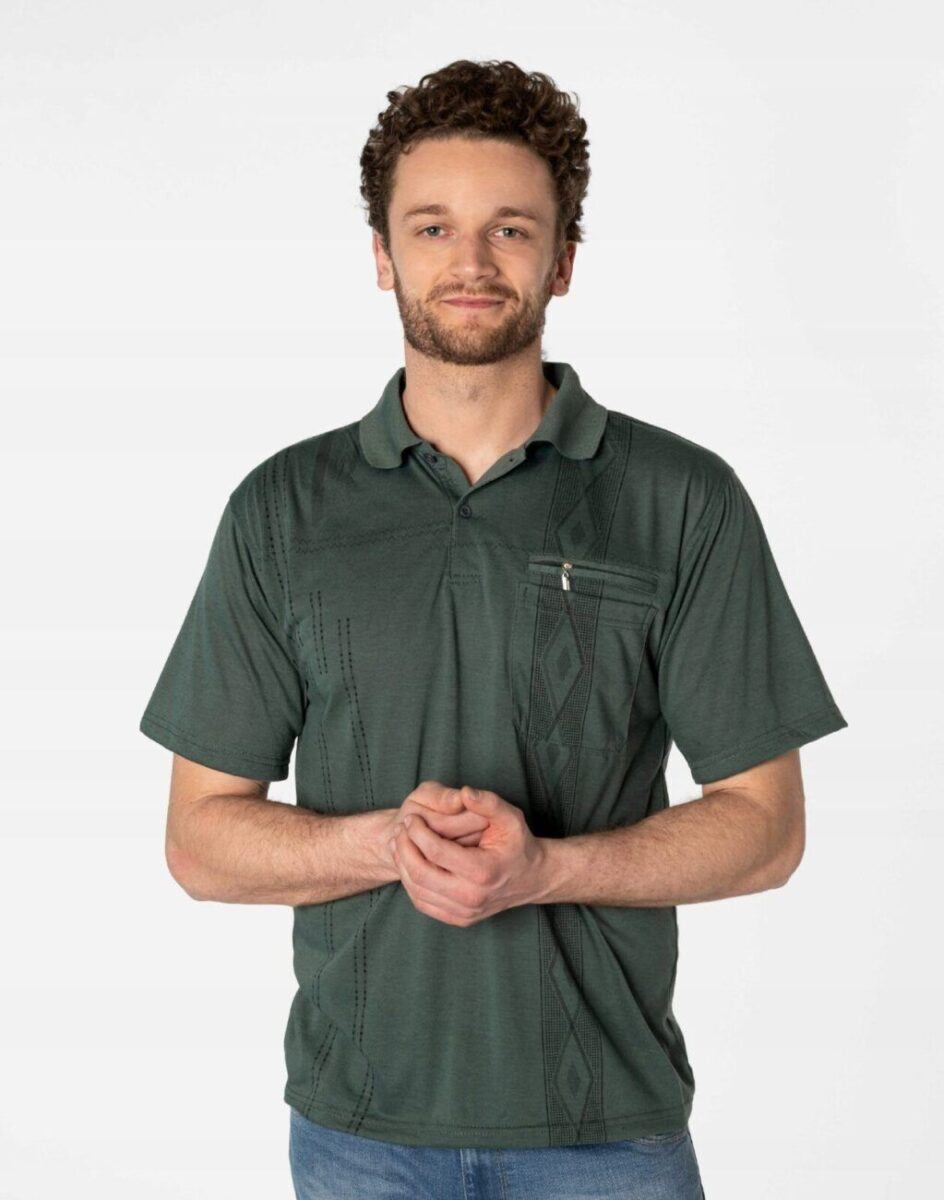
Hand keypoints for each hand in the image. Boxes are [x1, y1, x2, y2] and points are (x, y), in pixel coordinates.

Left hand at [387, 785, 546, 925]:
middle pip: (421, 873)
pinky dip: (410, 883)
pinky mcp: (460, 919)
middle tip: (400, 830)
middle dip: (404, 848)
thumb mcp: (510, 817)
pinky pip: (423, 904)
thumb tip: (464, 792)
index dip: (417, 832)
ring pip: (417, 891)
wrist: (531, 878)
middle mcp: (472, 896)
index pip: (435, 851)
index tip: (411, 818)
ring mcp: (465, 912)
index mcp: (483, 871)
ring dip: (403, 865)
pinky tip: (409, 864)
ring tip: (400, 844)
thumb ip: (487, 802)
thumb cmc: (518, 844)